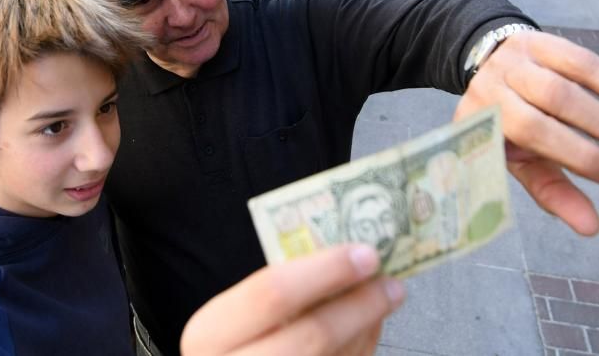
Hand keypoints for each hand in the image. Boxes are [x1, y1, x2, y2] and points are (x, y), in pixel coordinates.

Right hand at [180, 245, 404, 355]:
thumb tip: (344, 256)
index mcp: (209, 335)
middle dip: (359, 305)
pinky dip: (361, 349)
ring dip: (368, 328)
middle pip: (312, 336)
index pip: (271, 294)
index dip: (324, 270)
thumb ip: (275, 292)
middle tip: (390, 281)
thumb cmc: (231, 344)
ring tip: (386, 298)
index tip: (364, 252)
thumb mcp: (233, 316)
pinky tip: (367, 329)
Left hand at [454, 31, 598, 236]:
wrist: (489, 68)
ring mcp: (516, 61)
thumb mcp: (521, 160)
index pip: (529, 136)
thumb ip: (552, 192)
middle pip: (548, 108)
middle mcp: (494, 86)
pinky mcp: (540, 41)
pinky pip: (581, 61)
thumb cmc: (510, 126)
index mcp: (482, 119)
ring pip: (564, 85)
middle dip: (594, 135)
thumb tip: (592, 228)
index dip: (576, 157)